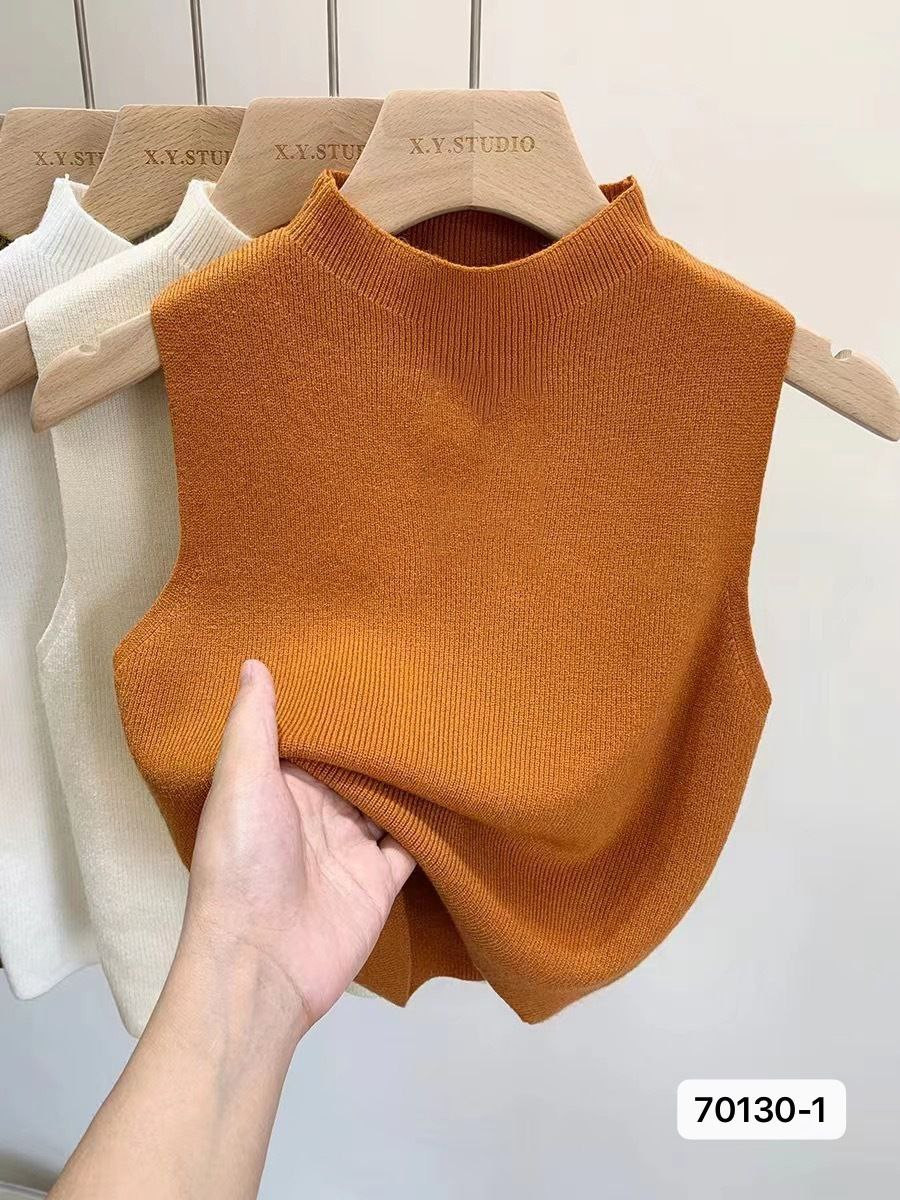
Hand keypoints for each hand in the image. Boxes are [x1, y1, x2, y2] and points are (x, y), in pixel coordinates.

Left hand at [180, 659, 414, 1040]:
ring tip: (448, 725)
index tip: (364, 663)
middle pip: (355, 768)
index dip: (333, 707)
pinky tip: (459, 785)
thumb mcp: (240, 782)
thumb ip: (253, 725)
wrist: (263, 964)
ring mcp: (351, 847)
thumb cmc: (242, 862)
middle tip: (421, 686)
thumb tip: (252, 662)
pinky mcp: (381, 878)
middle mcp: (315, 813)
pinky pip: (414, 842)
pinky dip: (434, 821)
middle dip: (380, 738)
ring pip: (388, 800)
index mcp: (276, 787)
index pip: (311, 738)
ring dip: (410, 775)